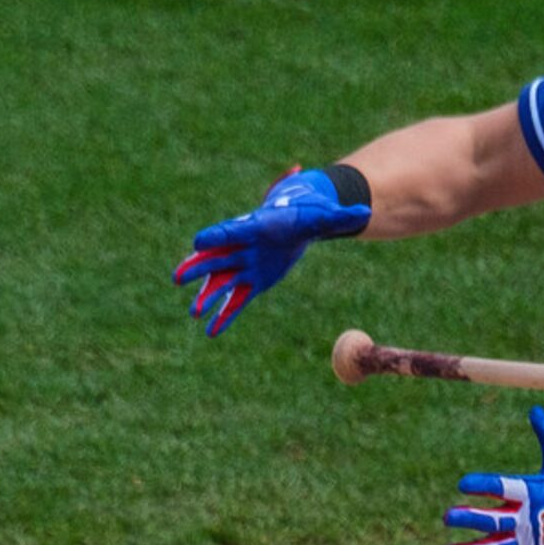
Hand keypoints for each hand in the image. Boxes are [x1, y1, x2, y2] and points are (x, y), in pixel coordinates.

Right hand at [173, 166, 370, 335]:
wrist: (305, 219)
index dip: (215, 237)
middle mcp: (245, 246)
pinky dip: (225, 316)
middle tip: (178, 277)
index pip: (232, 231)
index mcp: (256, 227)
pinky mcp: (254, 281)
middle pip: (217, 257)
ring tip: (193, 312)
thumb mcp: (325, 215)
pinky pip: (237, 301)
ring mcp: (246, 265)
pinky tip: (211, 332)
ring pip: (222, 283)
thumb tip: (364, 213)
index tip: (198, 242)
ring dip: (208, 297)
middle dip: (198, 267)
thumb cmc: (311, 212)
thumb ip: (339, 216)